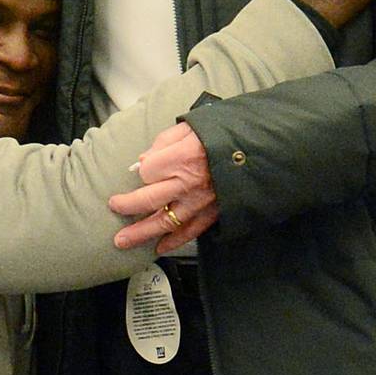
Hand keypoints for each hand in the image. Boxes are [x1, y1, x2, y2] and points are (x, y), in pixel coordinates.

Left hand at [109, 120, 218, 253]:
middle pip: (148, 199)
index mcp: (183, 157)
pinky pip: (190, 231)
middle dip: (127, 206)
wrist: (261, 148)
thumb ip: (163, 143)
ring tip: (122, 241)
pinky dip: (173, 241)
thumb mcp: (191, 126)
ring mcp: (201, 201)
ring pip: (165, 221)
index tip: (146, 167)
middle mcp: (189, 182)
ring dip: (141, 232)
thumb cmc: (225, 132)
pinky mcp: (213, 213)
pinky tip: (158, 248)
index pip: (147, 170)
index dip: (142, 169)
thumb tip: (142, 161)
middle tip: (114, 208)